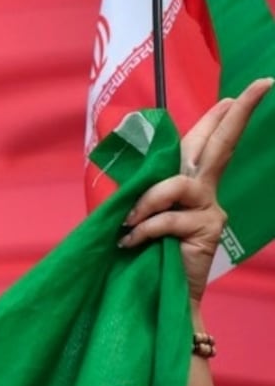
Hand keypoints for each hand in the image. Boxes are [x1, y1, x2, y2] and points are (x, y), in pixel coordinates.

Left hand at [118, 78, 272, 304]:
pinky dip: (142, 229)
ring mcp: (209, 210)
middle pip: (218, 147)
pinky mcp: (206, 230)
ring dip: (146, 201)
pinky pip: (166, 219)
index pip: (207, 144)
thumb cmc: (148, 254)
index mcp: (192, 184)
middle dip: (236, 116)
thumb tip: (133, 177)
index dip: (224, 117)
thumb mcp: (142, 218)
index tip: (250, 88)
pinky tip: (130, 242)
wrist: (164, 298)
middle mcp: (206, 193)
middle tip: (257, 87)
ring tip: (128, 223)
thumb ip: (144, 194)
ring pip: (175, 186)